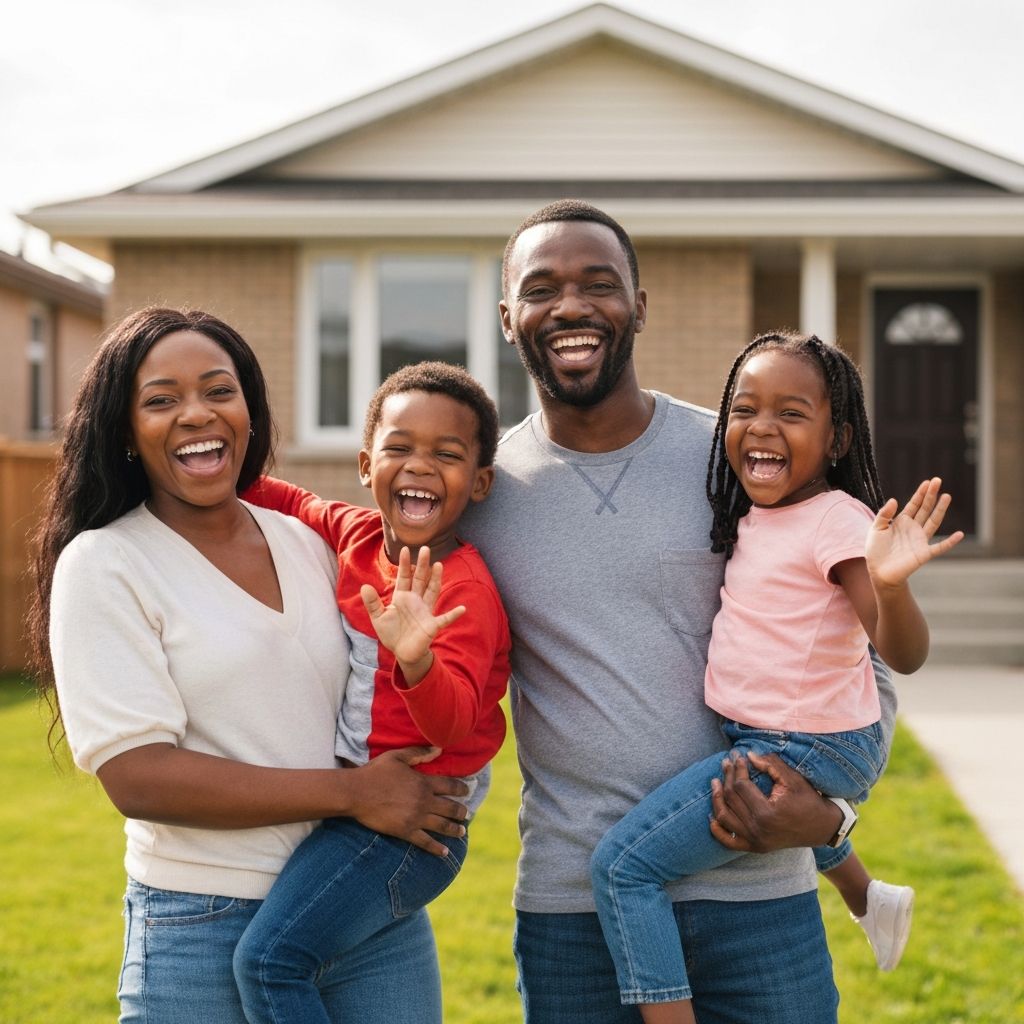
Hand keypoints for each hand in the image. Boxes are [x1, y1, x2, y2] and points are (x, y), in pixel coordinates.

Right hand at [347, 746, 468, 856]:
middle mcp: (424, 801)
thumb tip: (438, 749)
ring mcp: (416, 818)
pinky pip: (425, 842)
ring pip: (442, 826)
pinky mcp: (405, 831)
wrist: (356, 793)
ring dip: (454, 830)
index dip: (461, 788)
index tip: (467, 791)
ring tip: (462, 832)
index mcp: (423, 783)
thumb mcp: (397, 757)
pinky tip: (444, 852)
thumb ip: (419, 753)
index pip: (450, 786)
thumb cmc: (375, 772)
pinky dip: (436, 848)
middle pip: (450, 808)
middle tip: (467, 814)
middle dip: (461, 812)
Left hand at [361, 546, 465, 682]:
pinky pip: (445, 619)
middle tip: (425, 548)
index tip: (405, 549)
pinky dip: (453, 615)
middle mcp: (416, 600)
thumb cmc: (392, 633)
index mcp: (402, 597)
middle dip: (422, 565)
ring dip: (436, 579)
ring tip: (439, 565)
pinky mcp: (432, 625)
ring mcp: (425, 611)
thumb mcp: (378, 618)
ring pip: (432, 591)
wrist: (402, 652)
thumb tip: (364, 586)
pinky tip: (461, 609)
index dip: (405, 564)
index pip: (404, 577)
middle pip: (420, 579)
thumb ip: (372, 603)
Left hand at [709, 753, 841, 851]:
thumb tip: (747, 755)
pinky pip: (728, 841)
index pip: (741, 786)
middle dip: (727, 777)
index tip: (738, 756)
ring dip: (717, 798)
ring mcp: (755, 841)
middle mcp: (758, 830)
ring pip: (724, 817)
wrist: (822, 827)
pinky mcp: (755, 848)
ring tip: (716, 781)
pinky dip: (717, 829)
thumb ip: (770, 765)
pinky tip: (712, 815)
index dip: (737, 768)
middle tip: (726, 763)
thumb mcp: (793, 779)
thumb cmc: (809, 800)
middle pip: (731, 799)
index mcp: (767, 813)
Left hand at [866, 477, 963, 589]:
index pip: (914, 505)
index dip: (920, 494)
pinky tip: (960, 534)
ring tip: (947, 496)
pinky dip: (950, 542)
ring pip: (933, 522)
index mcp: (902, 522)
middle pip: (925, 509)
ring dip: (940, 509)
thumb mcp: (876, 529)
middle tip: (938, 481)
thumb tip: (894, 500)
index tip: (928, 482)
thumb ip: (884, 514)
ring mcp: (920, 540)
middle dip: (931, 495)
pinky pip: (939, 547)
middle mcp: (914, 529)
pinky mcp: (924, 553)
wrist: (879, 572)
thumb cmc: (876, 551)